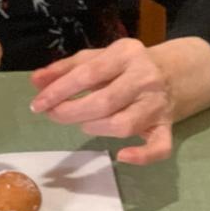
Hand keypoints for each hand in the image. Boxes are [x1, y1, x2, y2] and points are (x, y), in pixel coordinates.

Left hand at [29, 38, 173, 164]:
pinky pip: (159, 147)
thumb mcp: (97, 58)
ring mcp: (158, 104)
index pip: (88, 73)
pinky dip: (142, 156)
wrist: (174, 73)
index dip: (59, 91)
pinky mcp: (166, 127)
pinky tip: (122, 156)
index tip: (38, 104)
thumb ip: (65, 68)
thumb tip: (35, 81)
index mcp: (126, 54)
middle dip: (71, 112)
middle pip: (104, 102)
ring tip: (85, 123)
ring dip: (95, 128)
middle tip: (54, 115)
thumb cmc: (124, 67)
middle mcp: (145, 78)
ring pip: (123, 125)